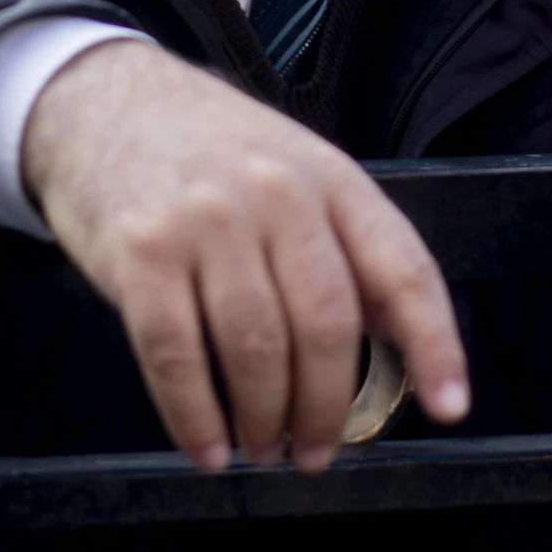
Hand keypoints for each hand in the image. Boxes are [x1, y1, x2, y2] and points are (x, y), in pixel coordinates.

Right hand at [21, 39, 468, 472]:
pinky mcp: (140, 252)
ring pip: (256, 351)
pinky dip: (196, 420)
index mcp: (330, 177)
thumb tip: (401, 343)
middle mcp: (275, 192)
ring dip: (264, 421)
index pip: (403, 267)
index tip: (449, 406)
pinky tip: (208, 448)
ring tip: (263, 447)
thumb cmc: (209, 153)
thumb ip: (345, 246)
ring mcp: (205, 220)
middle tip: (317, 451)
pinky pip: (177, 357)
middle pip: (327, 325)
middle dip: (328, 409)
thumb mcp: (296, 170)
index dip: (435, 344)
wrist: (102, 100)